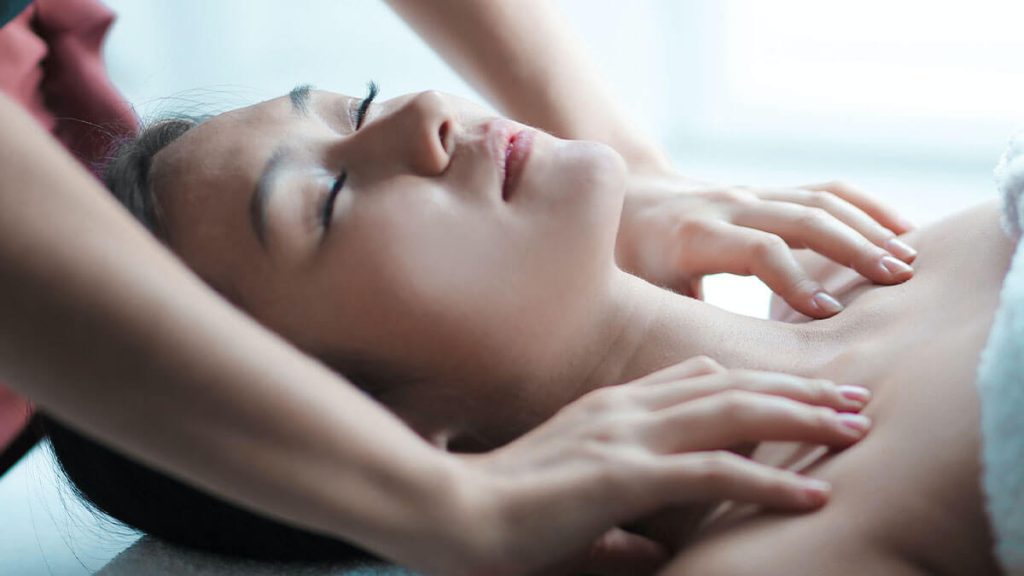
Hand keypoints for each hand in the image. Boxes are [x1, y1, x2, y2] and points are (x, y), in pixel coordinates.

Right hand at [438, 356, 871, 575]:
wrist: (452, 513)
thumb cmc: (504, 513)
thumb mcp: (573, 508)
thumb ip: (618, 524)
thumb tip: (653, 552)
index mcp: (612, 408)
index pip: (698, 378)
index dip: (755, 382)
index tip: (801, 392)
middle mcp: (626, 409)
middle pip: (730, 385)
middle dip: (796, 390)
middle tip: (853, 399)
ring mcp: (626, 436)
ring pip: (733, 414)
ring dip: (800, 420)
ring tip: (854, 429)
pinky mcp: (625, 475)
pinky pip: (714, 472)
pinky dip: (768, 482)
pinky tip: (812, 495)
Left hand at [615, 173, 916, 317]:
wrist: (630, 201)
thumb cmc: (633, 262)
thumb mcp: (643, 294)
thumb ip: (677, 325)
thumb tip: (712, 377)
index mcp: (694, 236)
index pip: (757, 249)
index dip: (794, 277)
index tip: (828, 313)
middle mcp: (729, 208)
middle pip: (800, 218)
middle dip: (851, 248)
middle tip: (896, 281)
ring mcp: (753, 195)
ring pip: (819, 200)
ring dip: (868, 227)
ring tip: (909, 260)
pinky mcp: (771, 194)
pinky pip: (825, 191)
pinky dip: (866, 206)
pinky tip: (902, 229)